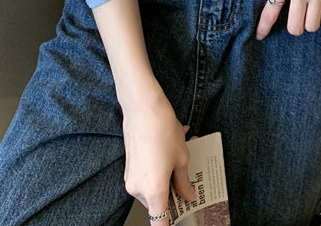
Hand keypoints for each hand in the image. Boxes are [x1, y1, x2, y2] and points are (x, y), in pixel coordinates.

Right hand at [121, 88, 196, 223]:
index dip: (171, 224)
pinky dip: (160, 166)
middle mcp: (138, 189)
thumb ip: (184, 182)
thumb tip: (187, 195)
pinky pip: (148, 173)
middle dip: (174, 192)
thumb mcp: (181, 158)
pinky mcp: (130, 166)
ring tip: (183, 154)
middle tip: (189, 180)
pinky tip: (173, 146)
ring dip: (169, 175)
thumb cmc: (162, 130)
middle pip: (158, 203)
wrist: (143, 107)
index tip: (181, 219)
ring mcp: (132, 177)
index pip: (160, 223)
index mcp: (153, 192)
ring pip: (154, 185)